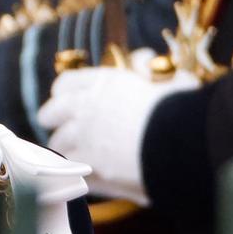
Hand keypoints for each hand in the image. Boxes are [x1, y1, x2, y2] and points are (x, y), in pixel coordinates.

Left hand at [37, 59, 199, 204]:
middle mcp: (87, 106)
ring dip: (63, 148)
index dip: (63, 93)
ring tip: (71, 155)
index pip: (67, 84)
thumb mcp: (169, 79)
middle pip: (51, 112)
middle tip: (58, 127)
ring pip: (57, 143)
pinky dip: (72, 172)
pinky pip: (69, 168)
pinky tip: (77, 176)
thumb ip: (150, 69)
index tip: (64, 98)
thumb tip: (144, 58)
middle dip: (53, 120)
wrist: (180, 139)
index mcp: (105, 82)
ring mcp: (84, 136)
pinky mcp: (88, 164)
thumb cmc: (181, 109)